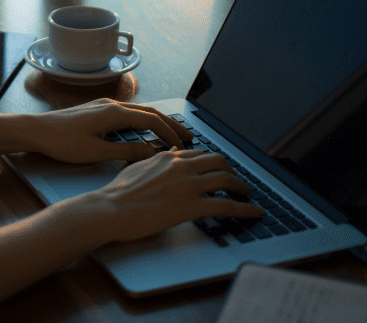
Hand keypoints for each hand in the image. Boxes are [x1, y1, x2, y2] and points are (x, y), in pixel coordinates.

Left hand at [31, 99, 193, 163]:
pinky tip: (145, 132)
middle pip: (150, 112)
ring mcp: (104, 106)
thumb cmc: (62, 142)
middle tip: (189, 136)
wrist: (36, 130)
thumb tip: (152, 153)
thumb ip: (126, 152)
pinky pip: (128, 114)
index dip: (170, 134)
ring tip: (172, 134)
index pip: (152, 120)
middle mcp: (112, 105)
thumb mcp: (97, 152)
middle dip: (171, 124)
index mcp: (114, 113)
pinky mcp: (97, 111)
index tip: (183, 147)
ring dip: (158, 122)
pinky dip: (143, 122)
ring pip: (139, 112)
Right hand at [89, 148, 263, 243]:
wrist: (111, 209)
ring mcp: (188, 185)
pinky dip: (245, 209)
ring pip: (227, 179)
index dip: (212, 162)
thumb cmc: (118, 193)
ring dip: (242, 187)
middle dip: (231, 170)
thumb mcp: (136, 167)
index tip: (218, 168)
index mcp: (168, 158)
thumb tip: (165, 155)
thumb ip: (154, 161)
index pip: (199, 154)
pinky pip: (227, 205)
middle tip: (235, 180)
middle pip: (218, 161)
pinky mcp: (192, 206)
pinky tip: (254, 213)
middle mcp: (182, 167)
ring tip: (247, 195)